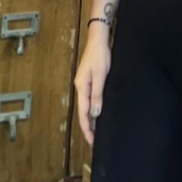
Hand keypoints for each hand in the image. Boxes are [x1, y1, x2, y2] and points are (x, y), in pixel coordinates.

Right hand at [74, 31, 112, 146]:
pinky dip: (93, 110)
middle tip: (94, 141)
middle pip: (83, 112)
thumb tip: (95, 113)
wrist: (98, 40)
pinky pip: (90, 100)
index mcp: (82, 88)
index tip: (91, 140)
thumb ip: (98, 94)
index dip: (87, 128)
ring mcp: (84, 85)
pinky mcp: (89, 81)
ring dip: (91, 120)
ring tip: (96, 132)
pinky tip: (98, 114)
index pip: (84, 113)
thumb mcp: (100, 76)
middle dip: (88, 127)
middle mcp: (81, 88)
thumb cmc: (100, 55)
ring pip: (87, 107)